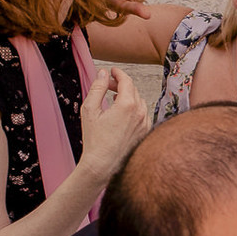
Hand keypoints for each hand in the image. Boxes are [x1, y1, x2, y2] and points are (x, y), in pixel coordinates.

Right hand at [76, 67, 149, 183]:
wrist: (103, 164)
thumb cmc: (95, 139)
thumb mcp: (90, 110)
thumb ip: (98, 88)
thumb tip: (103, 74)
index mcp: (128, 105)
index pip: (127, 81)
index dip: (119, 73)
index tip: (112, 71)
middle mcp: (141, 113)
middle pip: (133, 90)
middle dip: (121, 84)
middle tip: (108, 85)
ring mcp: (146, 123)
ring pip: (139, 101)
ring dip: (128, 96)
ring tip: (113, 98)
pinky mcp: (146, 132)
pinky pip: (143, 113)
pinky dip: (134, 108)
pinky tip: (122, 112)